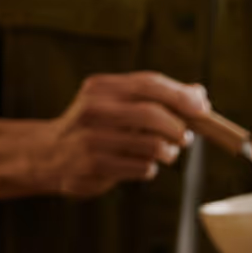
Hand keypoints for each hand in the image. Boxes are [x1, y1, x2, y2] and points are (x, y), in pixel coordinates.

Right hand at [31, 72, 207, 198]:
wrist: (48, 154)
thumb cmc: (93, 127)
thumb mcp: (116, 103)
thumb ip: (155, 96)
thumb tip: (199, 94)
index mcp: (100, 87)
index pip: (148, 83)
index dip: (181, 95)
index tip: (203, 109)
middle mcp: (92, 109)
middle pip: (151, 114)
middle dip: (178, 128)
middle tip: (186, 138)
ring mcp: (90, 138)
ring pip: (151, 145)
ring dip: (167, 152)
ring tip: (164, 153)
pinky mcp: (92, 165)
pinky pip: (141, 167)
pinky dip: (149, 168)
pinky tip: (138, 165)